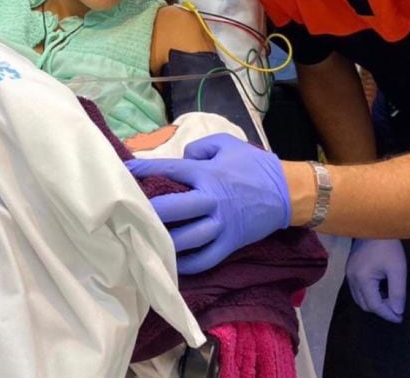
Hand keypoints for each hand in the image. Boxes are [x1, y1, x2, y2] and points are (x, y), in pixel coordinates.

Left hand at [125, 133, 291, 273]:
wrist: (287, 192)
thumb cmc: (253, 165)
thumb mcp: (226, 144)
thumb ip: (198, 148)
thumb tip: (179, 159)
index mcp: (207, 174)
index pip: (168, 170)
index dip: (143, 172)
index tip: (123, 174)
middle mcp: (211, 200)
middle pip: (172, 209)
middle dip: (148, 212)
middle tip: (127, 213)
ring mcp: (220, 226)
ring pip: (186, 239)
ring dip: (163, 241)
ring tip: (144, 241)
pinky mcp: (229, 244)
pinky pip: (204, 259)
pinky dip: (186, 265)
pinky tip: (170, 262)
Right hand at [345, 238, 406, 323]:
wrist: (375, 225)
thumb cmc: (388, 246)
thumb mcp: (397, 269)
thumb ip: (397, 292)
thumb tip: (397, 311)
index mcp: (362, 279)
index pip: (374, 305)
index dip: (388, 314)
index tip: (401, 318)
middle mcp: (351, 279)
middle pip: (365, 304)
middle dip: (381, 310)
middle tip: (397, 310)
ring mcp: (348, 274)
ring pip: (359, 299)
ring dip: (374, 303)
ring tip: (389, 300)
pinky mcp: (350, 269)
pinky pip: (357, 290)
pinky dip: (368, 295)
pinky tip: (380, 290)